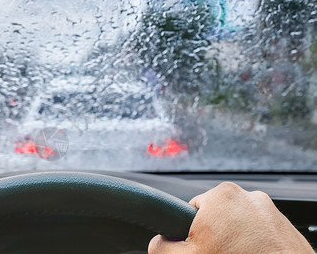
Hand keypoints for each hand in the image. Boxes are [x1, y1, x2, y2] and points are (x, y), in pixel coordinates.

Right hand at [149, 182, 313, 253]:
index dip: (190, 232)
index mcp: (221, 195)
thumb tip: (157, 242)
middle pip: (216, 217)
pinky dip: (255, 245)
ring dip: (236, 241)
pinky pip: (260, 233)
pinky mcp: (284, 226)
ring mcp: (269, 211)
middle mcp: (247, 196)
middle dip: (215, 236)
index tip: (198, 246)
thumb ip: (162, 246)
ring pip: (239, 226)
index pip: (191, 210)